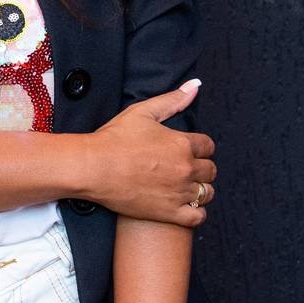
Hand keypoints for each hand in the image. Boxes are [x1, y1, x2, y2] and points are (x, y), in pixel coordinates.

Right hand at [76, 81, 216, 224]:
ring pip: (207, 193)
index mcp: (182, 144)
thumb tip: (195, 86)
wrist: (93, 168)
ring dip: (201, 189)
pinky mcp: (169, 212)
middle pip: (210, 170)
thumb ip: (173, 100)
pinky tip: (186, 206)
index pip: (208, 146)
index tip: (189, 150)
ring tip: (185, 187)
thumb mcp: (143, 112)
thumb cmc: (113, 139)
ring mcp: (178, 192)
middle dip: (201, 168)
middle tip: (184, 168)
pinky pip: (198, 217)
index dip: (200, 147)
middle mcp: (185, 168)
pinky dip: (197, 212)